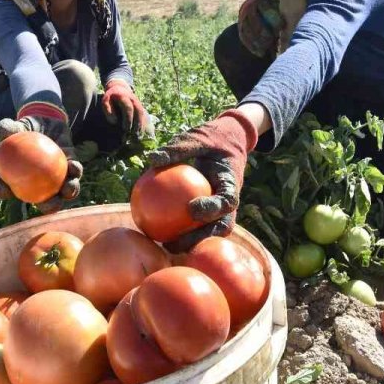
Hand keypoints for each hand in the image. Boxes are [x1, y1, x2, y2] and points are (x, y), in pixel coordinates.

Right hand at [0, 103, 82, 213]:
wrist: (47, 121)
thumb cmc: (27, 127)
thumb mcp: (17, 126)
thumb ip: (8, 128)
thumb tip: (1, 132)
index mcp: (20, 179)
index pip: (7, 188)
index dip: (3, 191)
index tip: (2, 189)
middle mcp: (40, 185)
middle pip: (42, 202)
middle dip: (47, 207)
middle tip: (47, 204)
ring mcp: (58, 179)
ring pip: (63, 192)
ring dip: (67, 193)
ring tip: (67, 190)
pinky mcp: (72, 169)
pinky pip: (75, 172)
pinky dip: (75, 171)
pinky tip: (73, 167)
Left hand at [102, 79, 152, 136]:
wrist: (119, 87)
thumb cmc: (111, 96)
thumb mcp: (105, 100)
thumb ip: (107, 110)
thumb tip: (114, 122)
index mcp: (124, 97)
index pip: (128, 109)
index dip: (128, 119)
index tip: (125, 129)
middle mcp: (133, 99)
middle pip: (139, 111)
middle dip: (137, 123)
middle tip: (134, 135)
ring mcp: (138, 102)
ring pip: (143, 114)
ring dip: (142, 125)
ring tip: (139, 136)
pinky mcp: (140, 106)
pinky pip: (144, 115)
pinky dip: (143, 124)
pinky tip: (141, 132)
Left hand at [145, 109, 257, 251]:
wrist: (231, 139)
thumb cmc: (213, 137)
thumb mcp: (197, 137)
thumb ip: (178, 149)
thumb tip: (152, 160)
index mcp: (231, 181)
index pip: (227, 200)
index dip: (212, 209)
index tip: (191, 209)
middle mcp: (230, 199)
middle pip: (221, 226)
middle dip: (201, 239)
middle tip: (175, 243)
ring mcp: (223, 208)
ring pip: (212, 231)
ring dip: (193, 243)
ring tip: (166, 246)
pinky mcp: (213, 210)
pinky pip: (200, 224)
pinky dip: (184, 232)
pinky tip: (160, 234)